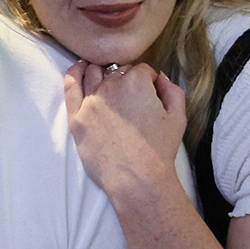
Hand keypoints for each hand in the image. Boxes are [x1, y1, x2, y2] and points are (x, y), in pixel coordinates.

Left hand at [62, 61, 186, 194]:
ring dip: (102, 74)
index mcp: (137, 82)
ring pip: (94, 74)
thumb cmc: (159, 151)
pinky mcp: (77, 117)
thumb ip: (171, 89)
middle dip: (126, 80)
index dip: (148, 81)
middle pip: (117, 72)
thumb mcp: (178, 116)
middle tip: (131, 101)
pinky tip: (80, 68)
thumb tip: (159, 78)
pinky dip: (75, 73)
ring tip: (106, 81)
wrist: (137, 179)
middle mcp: (111, 87)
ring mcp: (91, 101)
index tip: (149, 95)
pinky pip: (71, 86)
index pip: (141, 70)